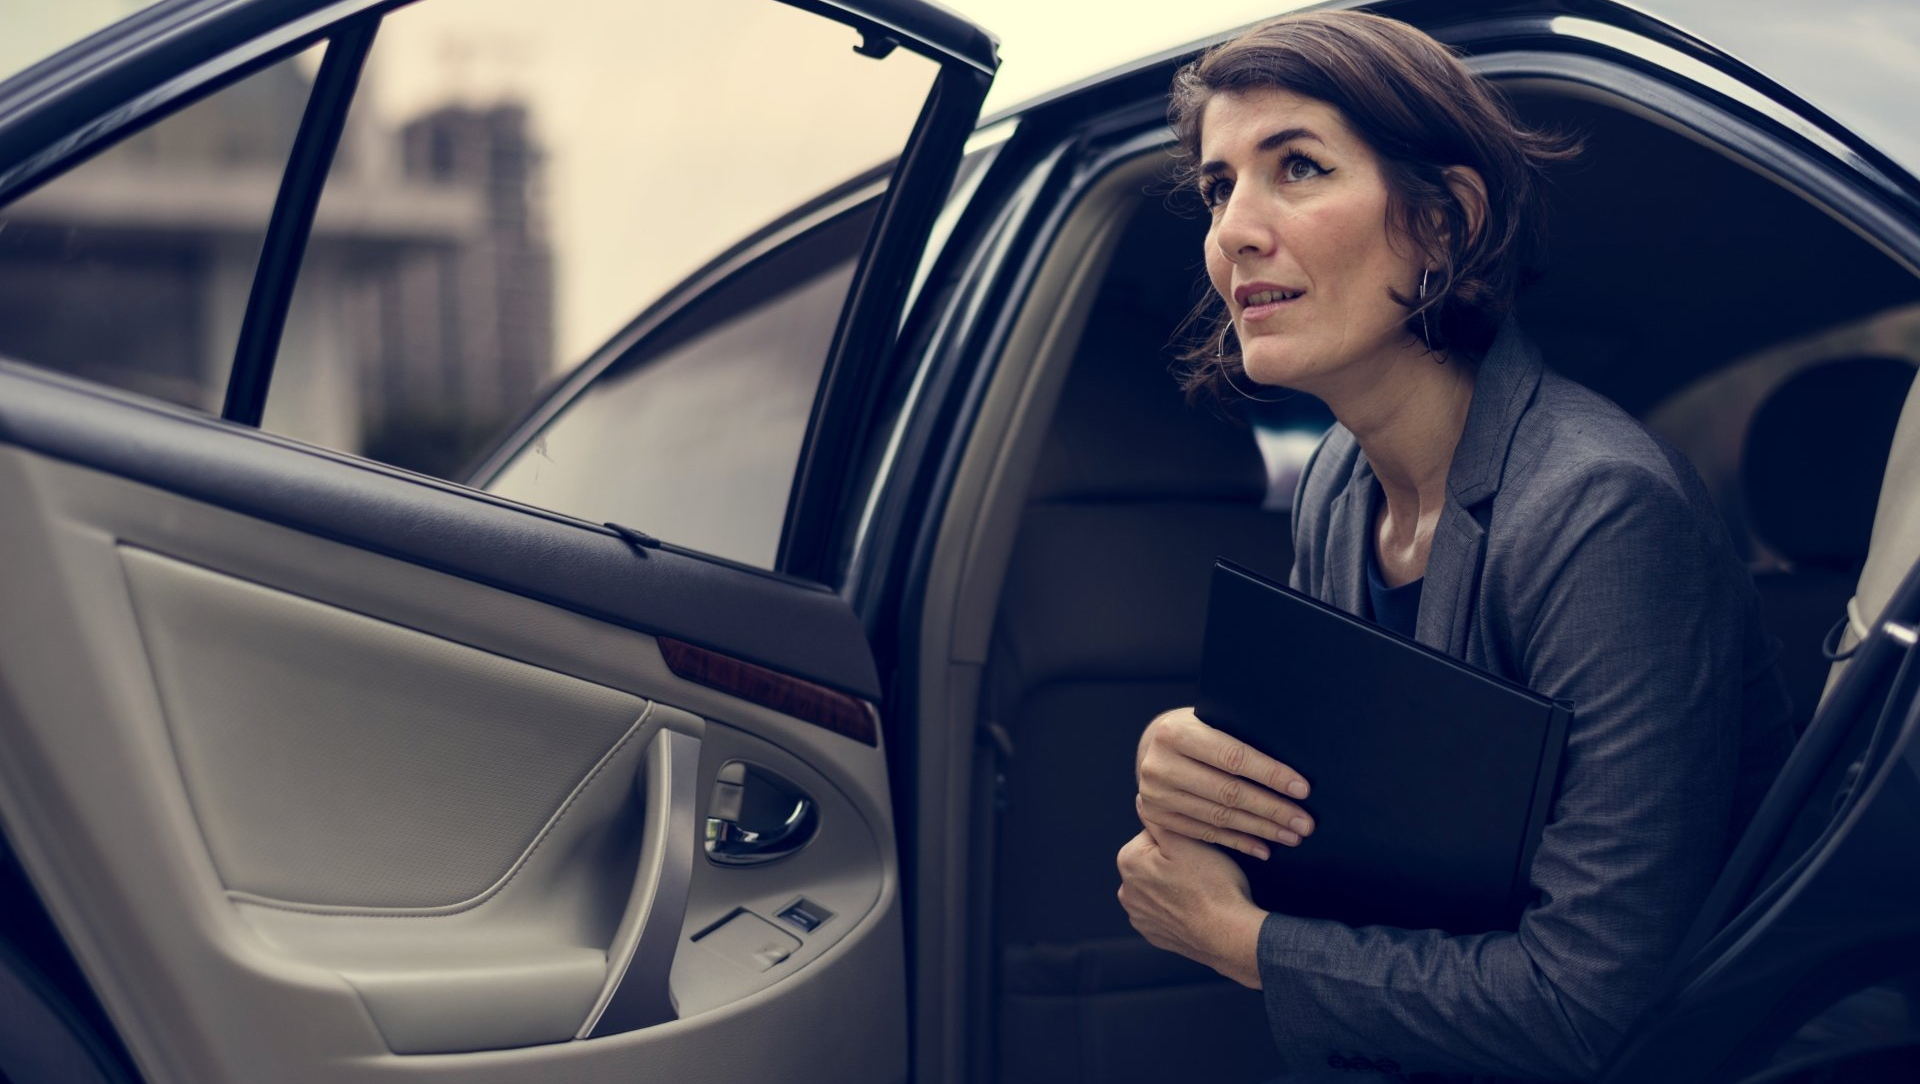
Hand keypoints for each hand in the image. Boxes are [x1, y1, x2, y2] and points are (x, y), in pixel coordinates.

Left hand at [1116, 818, 1265, 988]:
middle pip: (1155, 861)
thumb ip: (1158, 817)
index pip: (1153, 834)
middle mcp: (1126, 890)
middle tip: (1204, 870)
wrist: (1229, 935)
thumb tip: (1142, 798)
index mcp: (1128, 861)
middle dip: (1176, 861)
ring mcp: (1140, 916)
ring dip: (1177, 885)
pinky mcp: (1155, 934)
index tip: (1198, 849)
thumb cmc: (1212, 885)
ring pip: (1161, 886)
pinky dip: (1179, 908)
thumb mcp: (1186, 840)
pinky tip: (1198, 908)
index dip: (1180, 837)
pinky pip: (1166, 911)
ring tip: (1203, 890)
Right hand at [1136, 707, 1313, 858]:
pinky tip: (1264, 848)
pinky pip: (1206, 834)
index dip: (1271, 775)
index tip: (1303, 790)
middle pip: (1228, 792)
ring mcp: (1155, 795)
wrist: (1156, 747)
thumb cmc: (1198, 730)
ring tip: (1292, 835)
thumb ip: (1240, 737)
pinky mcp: (1158, 818)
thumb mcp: (1212, 721)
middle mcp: (1159, 765)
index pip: (1233, 757)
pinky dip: (1238, 842)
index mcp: (1174, 732)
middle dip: (1272, 809)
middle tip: (1304, 823)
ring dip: (1261, 830)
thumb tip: (1294, 763)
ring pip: (1219, 817)